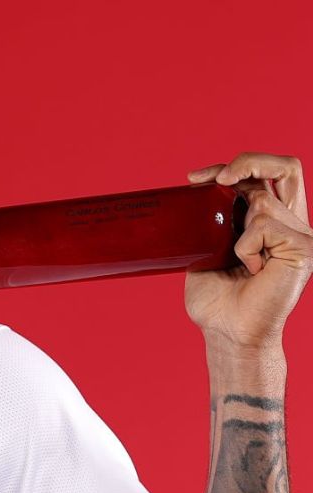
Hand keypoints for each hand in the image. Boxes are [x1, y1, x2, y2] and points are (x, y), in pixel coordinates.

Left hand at [185, 153, 311, 349]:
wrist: (227, 330)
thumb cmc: (217, 297)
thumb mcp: (207, 247)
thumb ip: (211, 219)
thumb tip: (191, 191)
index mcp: (272, 219)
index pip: (266, 173)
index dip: (235, 164)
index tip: (194, 179)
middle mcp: (292, 222)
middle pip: (286, 166)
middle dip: (248, 162)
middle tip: (218, 179)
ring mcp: (302, 235)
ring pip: (263, 201)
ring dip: (237, 225)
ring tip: (236, 259)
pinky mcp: (304, 249)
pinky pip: (264, 225)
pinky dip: (245, 245)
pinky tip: (250, 269)